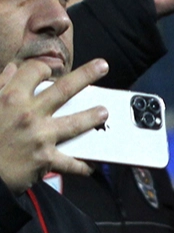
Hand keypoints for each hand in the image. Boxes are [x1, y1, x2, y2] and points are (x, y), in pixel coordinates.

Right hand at [0, 59, 109, 193]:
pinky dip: (82, 165)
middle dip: (86, 75)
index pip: (35, 71)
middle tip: (102, 66)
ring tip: (103, 112)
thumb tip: (12, 69)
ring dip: (92, 116)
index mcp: (10, 98)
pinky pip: (70, 163)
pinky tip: (92, 165)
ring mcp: (40, 136)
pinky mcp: (45, 159)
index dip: (44, 68)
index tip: (50, 70)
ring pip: (74, 123)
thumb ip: (0, 85)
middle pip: (64, 89)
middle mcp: (28, 114)